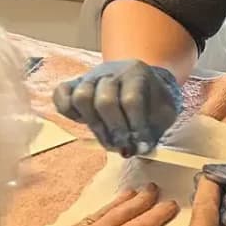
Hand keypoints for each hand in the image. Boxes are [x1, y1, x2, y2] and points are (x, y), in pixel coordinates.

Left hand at [2, 185, 177, 225]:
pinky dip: (105, 206)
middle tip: (156, 188)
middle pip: (126, 212)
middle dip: (143, 200)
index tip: (172, 204)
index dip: (158, 215)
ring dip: (125, 200)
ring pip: (109, 209)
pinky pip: (93, 213)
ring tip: (136, 191)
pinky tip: (107, 206)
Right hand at [53, 59, 182, 155]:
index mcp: (137, 73)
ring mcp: (89, 76)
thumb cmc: (154, 101)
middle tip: (124, 148)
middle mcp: (110, 71)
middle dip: (116, 130)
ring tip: (108, 141)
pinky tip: (84, 123)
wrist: (142, 79)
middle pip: (105, 101)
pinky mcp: (74, 83)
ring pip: (81, 97)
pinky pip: (61, 94)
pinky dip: (68, 111)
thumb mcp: (164, 112)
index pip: (132, 100)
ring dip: (94, 125)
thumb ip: (156, 130)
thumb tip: (143, 154)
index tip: (142, 148)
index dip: (136, 127)